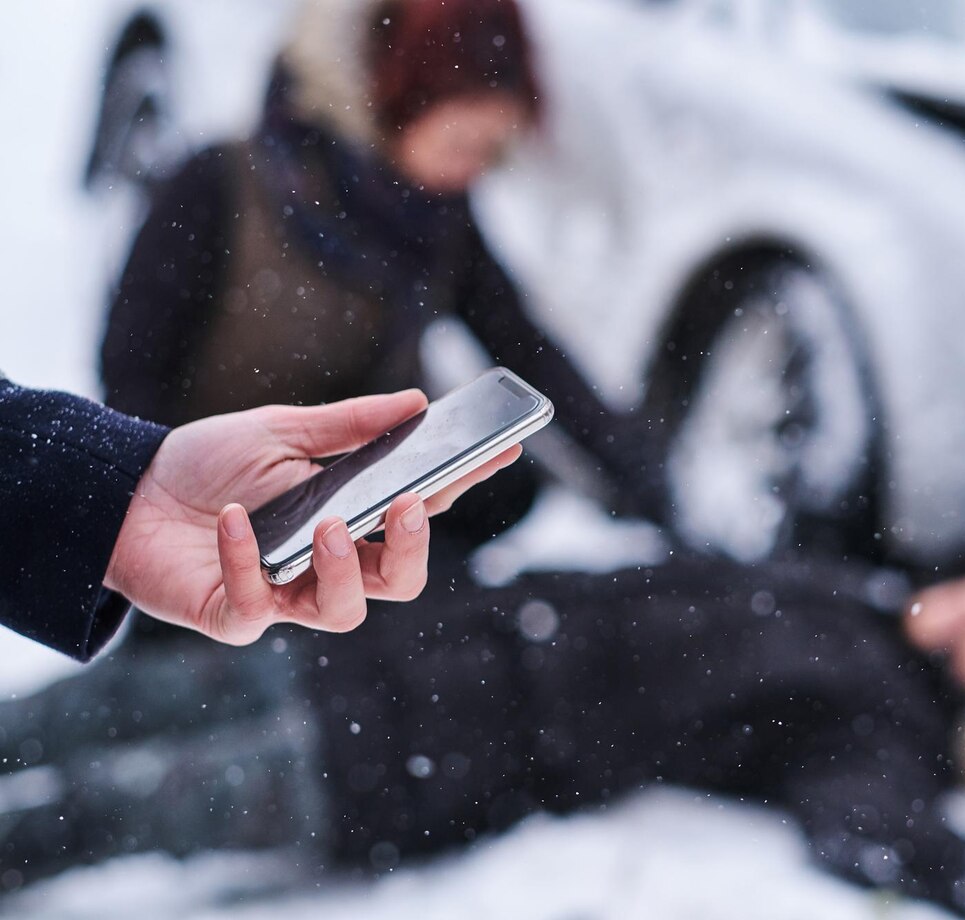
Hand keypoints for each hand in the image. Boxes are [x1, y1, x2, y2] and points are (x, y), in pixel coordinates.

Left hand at [104, 390, 520, 644]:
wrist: (124, 492)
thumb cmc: (209, 464)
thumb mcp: (280, 430)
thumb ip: (347, 424)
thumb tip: (416, 402)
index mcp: (353, 514)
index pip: (422, 505)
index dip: (465, 480)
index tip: (502, 447)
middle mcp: (330, 563)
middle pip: (397, 579)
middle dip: (411, 549)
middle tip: (408, 505)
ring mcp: (286, 594)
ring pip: (345, 611)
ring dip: (345, 570)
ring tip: (331, 525)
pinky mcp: (235, 614)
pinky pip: (256, 606)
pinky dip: (248, 562)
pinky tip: (237, 519)